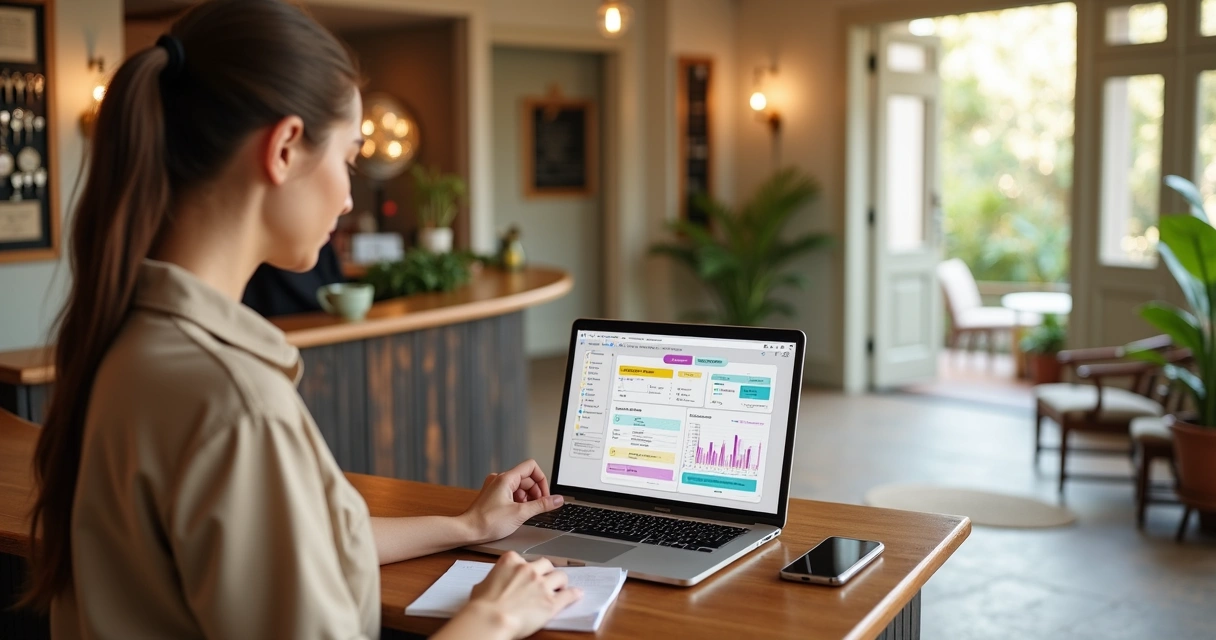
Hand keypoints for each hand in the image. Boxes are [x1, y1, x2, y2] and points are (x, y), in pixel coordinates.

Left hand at [461, 459, 563, 543]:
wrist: (468, 531)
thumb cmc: (488, 522)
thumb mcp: (521, 513)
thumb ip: (542, 505)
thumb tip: (558, 500)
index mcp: (506, 478)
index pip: (531, 467)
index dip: (542, 480)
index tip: (545, 495)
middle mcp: (500, 479)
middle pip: (527, 478)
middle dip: (536, 492)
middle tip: (538, 507)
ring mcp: (496, 487)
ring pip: (520, 486)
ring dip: (528, 498)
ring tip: (526, 511)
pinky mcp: (494, 495)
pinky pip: (512, 493)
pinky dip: (519, 501)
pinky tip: (518, 513)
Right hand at [464, 552, 582, 639]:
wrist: (490, 619)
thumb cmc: (482, 606)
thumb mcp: (482, 585)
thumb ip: (494, 579)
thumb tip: (492, 585)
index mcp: (510, 561)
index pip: (523, 558)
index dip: (526, 567)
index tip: (527, 573)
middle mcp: (528, 569)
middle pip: (546, 564)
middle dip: (547, 571)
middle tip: (546, 579)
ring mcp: (542, 585)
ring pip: (560, 575)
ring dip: (560, 581)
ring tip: (560, 587)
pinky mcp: (551, 602)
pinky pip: (568, 594)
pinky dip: (573, 594)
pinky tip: (576, 594)